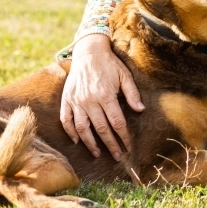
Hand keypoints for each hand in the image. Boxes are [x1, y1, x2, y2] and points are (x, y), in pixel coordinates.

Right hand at [60, 34, 144, 159]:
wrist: (88, 52)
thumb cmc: (110, 64)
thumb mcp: (125, 75)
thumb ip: (132, 93)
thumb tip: (140, 110)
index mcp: (106, 95)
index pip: (116, 122)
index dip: (123, 136)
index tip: (128, 146)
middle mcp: (89, 101)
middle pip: (100, 129)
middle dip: (110, 144)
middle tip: (117, 156)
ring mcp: (76, 101)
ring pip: (82, 128)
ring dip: (90, 143)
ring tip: (98, 153)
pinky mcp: (66, 99)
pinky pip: (66, 120)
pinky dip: (70, 132)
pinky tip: (77, 141)